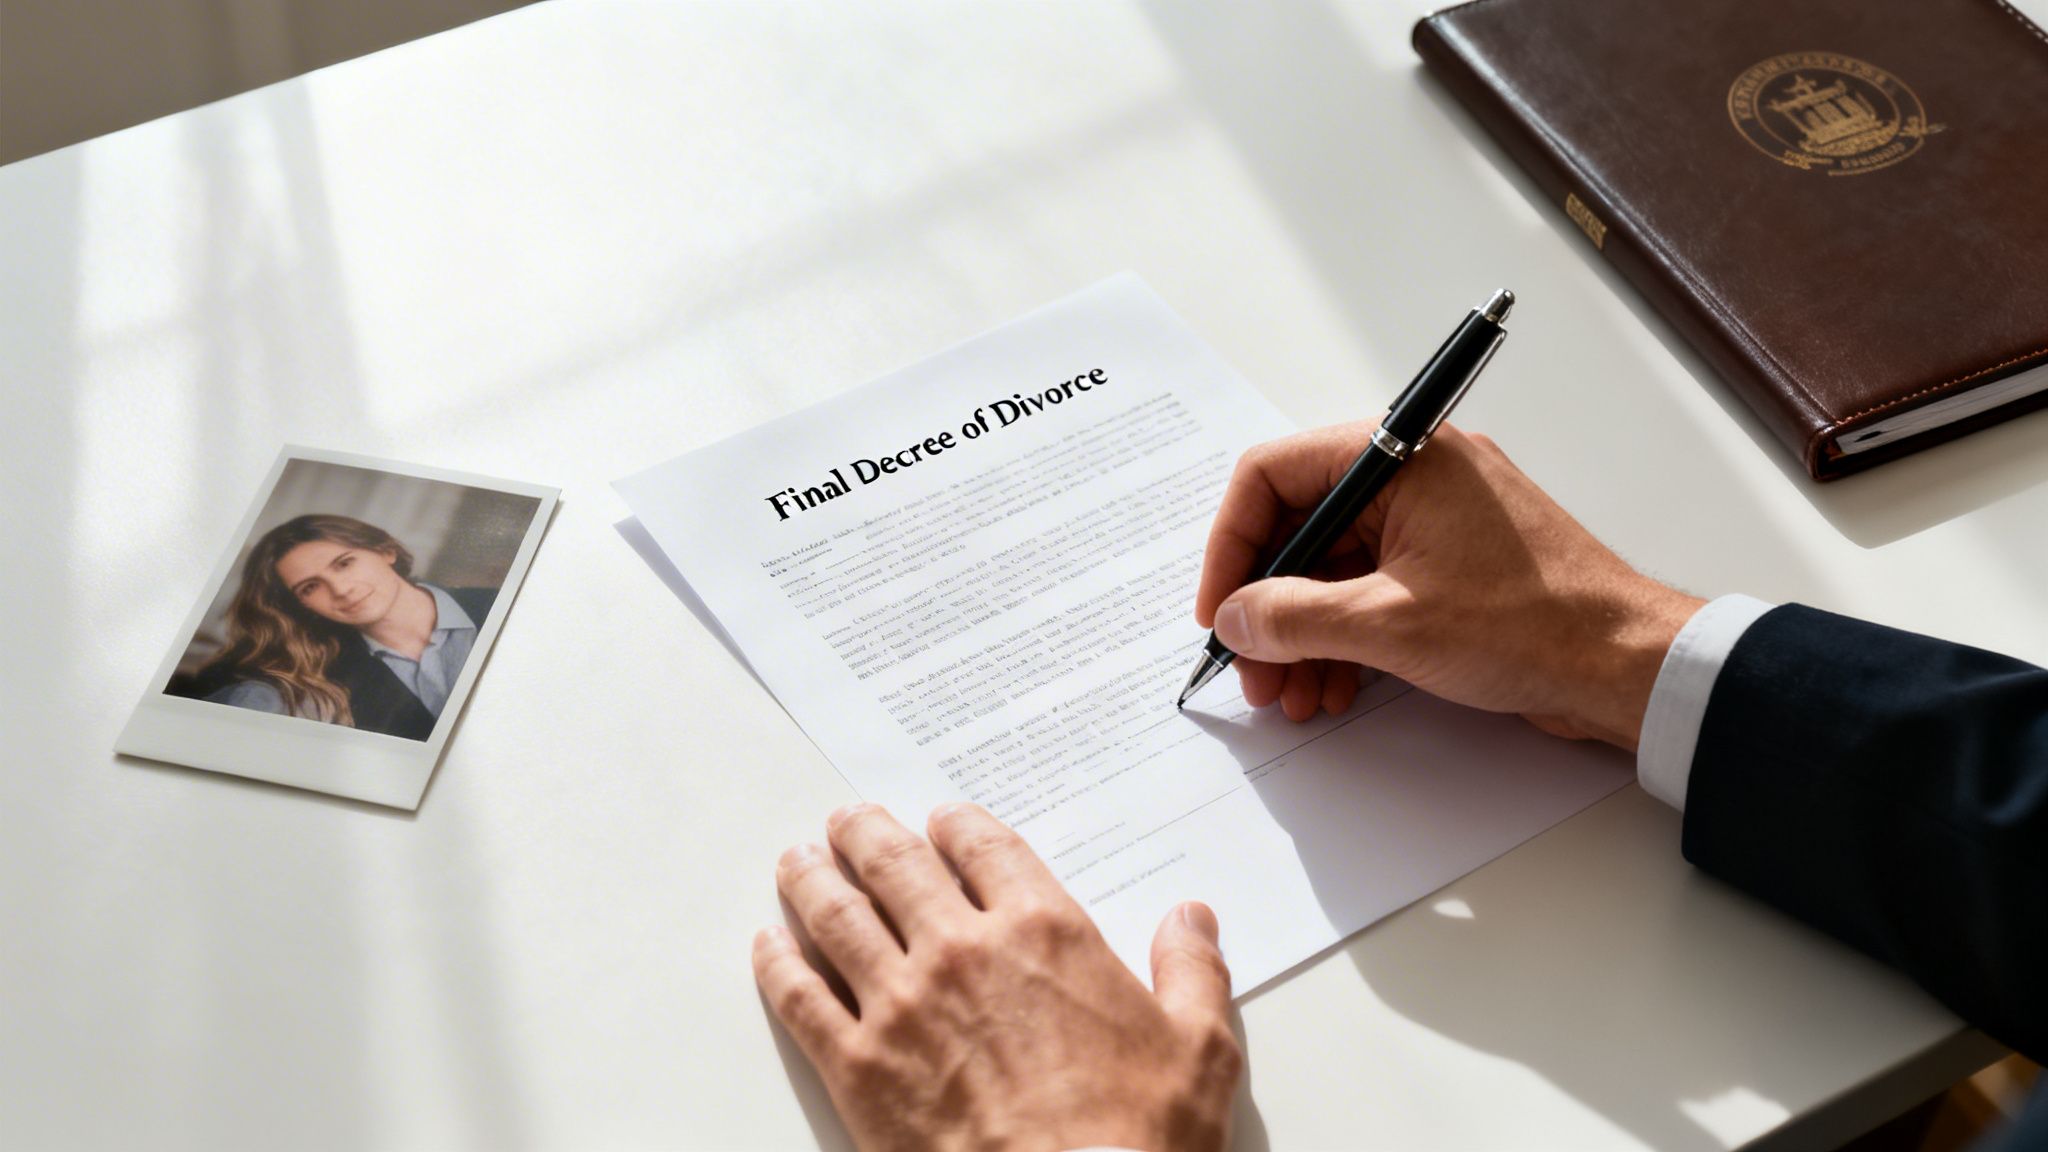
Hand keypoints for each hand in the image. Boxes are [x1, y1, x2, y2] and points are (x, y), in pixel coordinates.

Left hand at [755, 803, 1241, 1151]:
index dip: (958, 826)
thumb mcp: (1198, 1049)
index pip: (985, 847)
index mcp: (1044, 932)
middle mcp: (963, 951)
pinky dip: (777, 964)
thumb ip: (1192, 971)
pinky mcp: (858, 1067)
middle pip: (896, 865)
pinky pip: (801, 997)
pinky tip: (768, 945)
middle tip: (849, 821)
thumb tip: (1192, 920)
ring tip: (797, 860)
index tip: (943, 821)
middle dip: (866, 834)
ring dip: (811, 879)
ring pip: (837, 916)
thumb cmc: (1138, 1140)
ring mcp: (902, 1006)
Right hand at [1195, 422, 1701, 747]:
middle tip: (1252, 668)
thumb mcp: (1389, 624)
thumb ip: (1294, 618)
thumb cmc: (1534, 623)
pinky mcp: (1449, 567)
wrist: (1625, 665)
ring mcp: (1433, 521)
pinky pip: (1370, 591)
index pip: (1273, 475)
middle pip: (1301, 528)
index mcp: (1400, 457)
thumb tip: (1236, 618)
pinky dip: (1343, 638)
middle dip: (1267, 605)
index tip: (1218, 609)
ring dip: (1301, 633)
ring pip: (1333, 568)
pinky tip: (1333, 688)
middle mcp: (1414, 476)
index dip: (1233, 546)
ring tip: (1291, 694)